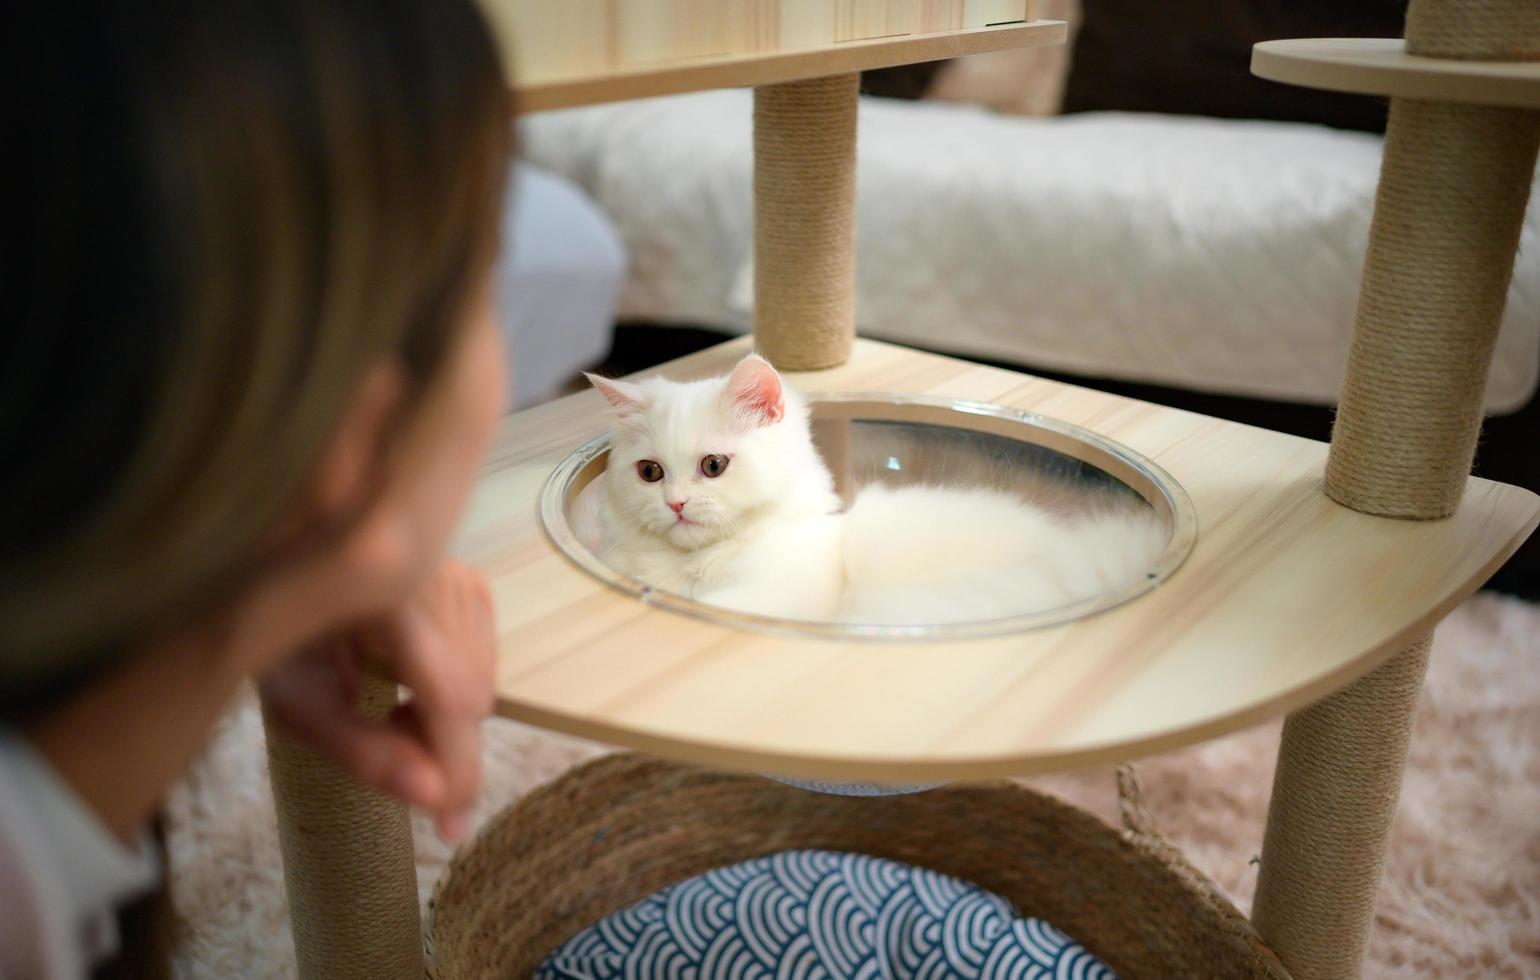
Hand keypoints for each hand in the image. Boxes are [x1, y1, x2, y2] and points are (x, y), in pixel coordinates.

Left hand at [259, 560, 496, 840]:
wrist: (289, 576)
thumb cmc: (279, 635)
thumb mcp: (296, 701)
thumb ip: (360, 749)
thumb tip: (431, 795)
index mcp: (380, 597)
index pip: (450, 696)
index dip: (456, 765)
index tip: (449, 827)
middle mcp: (434, 575)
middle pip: (473, 695)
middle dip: (441, 746)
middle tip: (391, 755)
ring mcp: (458, 575)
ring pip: (484, 684)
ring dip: (445, 721)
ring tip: (391, 712)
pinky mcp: (471, 584)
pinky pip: (485, 663)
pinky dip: (456, 692)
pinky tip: (411, 686)